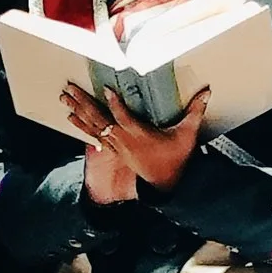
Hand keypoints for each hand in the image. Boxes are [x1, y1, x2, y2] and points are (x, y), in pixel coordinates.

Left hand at [64, 81, 211, 193]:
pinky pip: (93, 135)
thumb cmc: (174, 158)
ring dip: (78, 111)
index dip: (115, 104)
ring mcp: (116, 145)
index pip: (124, 117)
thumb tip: (207, 92)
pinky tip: (71, 117)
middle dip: (83, 103)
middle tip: (70, 89)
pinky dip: (81, 125)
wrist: (163, 183)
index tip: (106, 89)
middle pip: (99, 119)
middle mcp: (123, 139)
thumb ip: (195, 112)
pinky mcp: (113, 148)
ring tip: (64, 98)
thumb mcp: (186, 135)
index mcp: (139, 134)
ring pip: (93, 125)